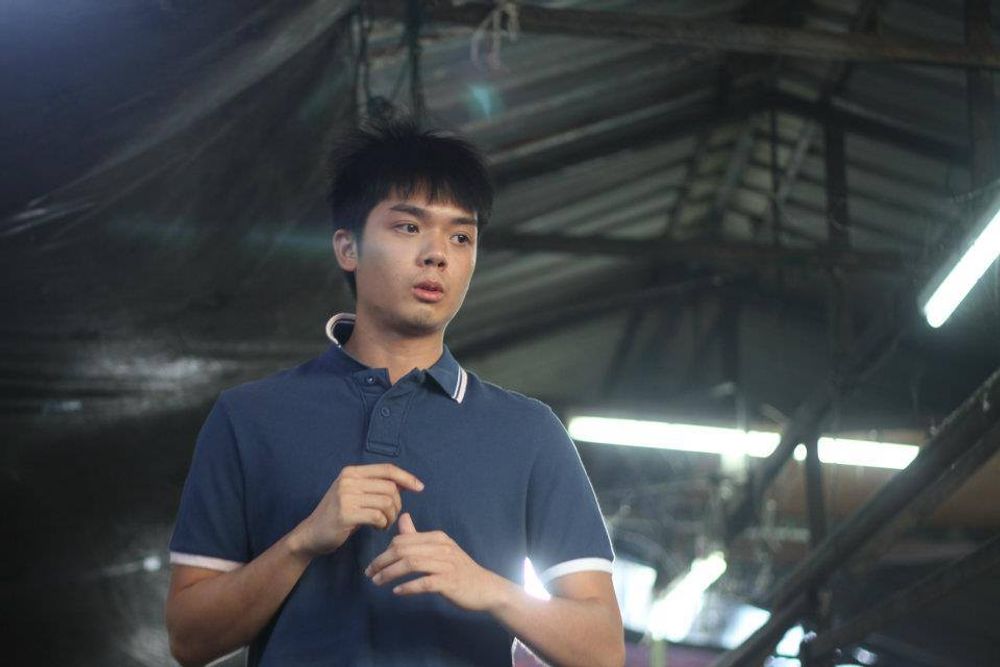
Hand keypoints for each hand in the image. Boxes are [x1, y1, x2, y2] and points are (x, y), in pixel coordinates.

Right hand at [293, 464, 423, 557]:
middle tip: (391, 517)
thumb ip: (376, 486)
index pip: (387, 469)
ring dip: (391, 516)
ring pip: (386, 502)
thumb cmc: (339, 515)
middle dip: (397, 504)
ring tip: (384, 523)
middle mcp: (348, 480)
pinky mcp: (345, 513)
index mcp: (352, 472)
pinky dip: (383, 524)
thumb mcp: (355, 494)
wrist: (311, 535)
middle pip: (390, 487)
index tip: (420, 487)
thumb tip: (407, 482)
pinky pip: (377, 516)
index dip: (406, 477)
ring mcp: (345, 496)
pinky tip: (378, 528)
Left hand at [364, 513, 506, 611]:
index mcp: (437, 537)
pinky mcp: (449, 582)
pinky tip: (397, 592)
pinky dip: (408, 587)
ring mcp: (446, 564)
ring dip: (390, 573)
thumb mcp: (440, 549)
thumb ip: (418, 536)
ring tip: (377, 582)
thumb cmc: (459, 569)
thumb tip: (402, 517)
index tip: (374, 565)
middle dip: (382, 561)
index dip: (384, 551)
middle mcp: (441, 547)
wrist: (485, 588)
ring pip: (411, 564)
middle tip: (370, 573)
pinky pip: (424, 582)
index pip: (403, 539)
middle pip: (403, 549)